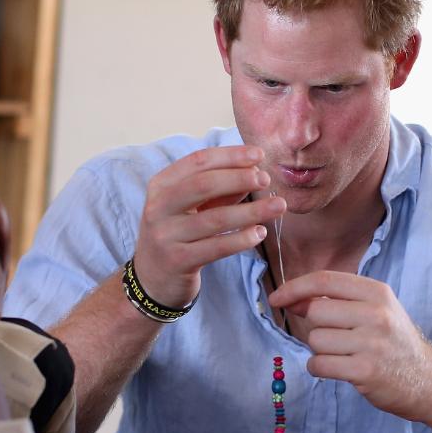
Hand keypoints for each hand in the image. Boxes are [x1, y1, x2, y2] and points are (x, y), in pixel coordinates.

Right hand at [132, 146, 285, 306]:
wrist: (153, 278)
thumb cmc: (179, 233)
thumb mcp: (192, 206)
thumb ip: (219, 188)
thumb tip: (255, 169)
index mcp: (161, 185)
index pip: (198, 161)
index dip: (230, 156)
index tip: (259, 154)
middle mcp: (158, 207)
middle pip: (203, 185)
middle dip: (239, 179)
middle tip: (266, 179)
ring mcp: (165, 235)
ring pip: (215, 219)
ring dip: (251, 211)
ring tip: (278, 206)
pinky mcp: (177, 261)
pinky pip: (216, 247)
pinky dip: (241, 239)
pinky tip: (260, 233)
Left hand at [269, 271, 431, 420]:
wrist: (429, 380)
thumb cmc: (393, 342)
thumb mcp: (374, 310)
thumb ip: (336, 300)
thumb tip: (292, 299)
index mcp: (377, 292)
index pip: (324, 280)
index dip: (295, 287)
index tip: (276, 298)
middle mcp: (376, 313)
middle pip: (316, 312)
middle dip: (315, 326)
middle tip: (336, 338)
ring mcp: (372, 342)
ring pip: (315, 340)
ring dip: (320, 350)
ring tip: (345, 355)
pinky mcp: (365, 370)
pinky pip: (319, 364)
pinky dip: (320, 368)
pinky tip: (339, 369)